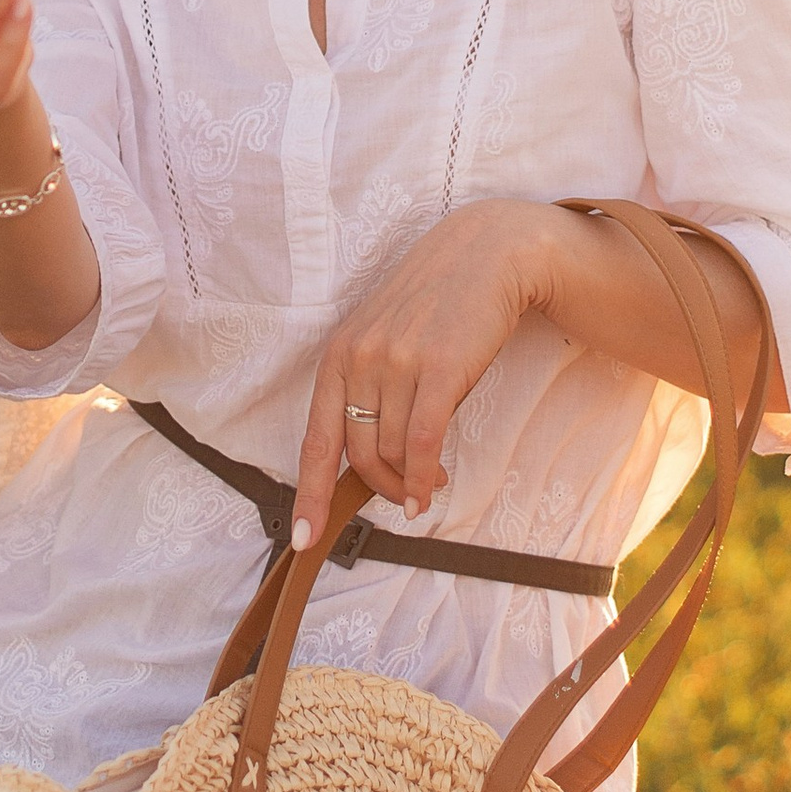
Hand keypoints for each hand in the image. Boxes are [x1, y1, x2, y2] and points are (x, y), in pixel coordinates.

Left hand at [291, 203, 557, 543]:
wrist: (487, 254)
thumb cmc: (437, 303)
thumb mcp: (386, 338)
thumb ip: (371, 389)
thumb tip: (371, 458)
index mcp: (339, 354)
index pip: (316, 438)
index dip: (309, 493)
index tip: (304, 537)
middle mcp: (360, 358)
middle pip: (358, 453)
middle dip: (379, 488)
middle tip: (403, 500)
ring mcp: (397, 362)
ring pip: (392, 450)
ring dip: (410, 480)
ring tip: (428, 484)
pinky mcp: (438, 368)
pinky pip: (423, 441)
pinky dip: (422, 475)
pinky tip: (429, 488)